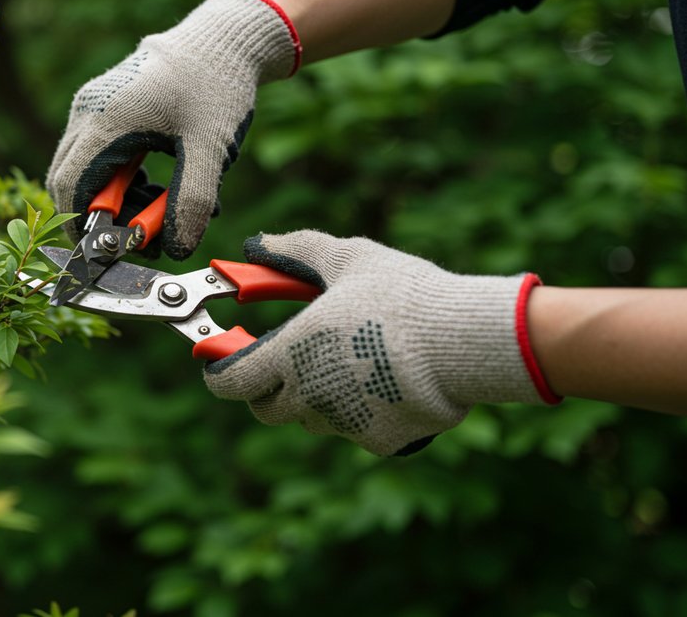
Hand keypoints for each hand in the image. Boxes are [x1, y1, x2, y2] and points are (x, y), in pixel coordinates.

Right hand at [46, 0, 299, 259]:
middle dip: (105, 218)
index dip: (85, 228)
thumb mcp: (211, 149)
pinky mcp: (103, 108)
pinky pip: (95, 157)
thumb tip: (176, 249)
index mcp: (106, 120)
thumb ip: (193, 202)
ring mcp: (92, 107)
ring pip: (82, 172)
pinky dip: (120, 181)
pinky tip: (158, 184)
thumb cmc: (217, 87)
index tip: (117, 251)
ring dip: (116, 201)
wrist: (222, 40)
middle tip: (148, 234)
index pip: (70, 188)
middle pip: (69, 182)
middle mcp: (88, 111)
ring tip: (163, 207)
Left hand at [203, 230, 556, 455]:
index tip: (224, 358)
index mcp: (291, 352)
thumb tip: (259, 245)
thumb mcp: (347, 258)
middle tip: (287, 359)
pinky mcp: (378, 442)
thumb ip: (296, 251)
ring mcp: (343, 423)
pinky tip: (386, 381)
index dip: (220, 372)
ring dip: (316, 397)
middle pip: (265, 408)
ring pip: (312, 419)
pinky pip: (355, 430)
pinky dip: (361, 412)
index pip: (229, 382)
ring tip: (349, 359)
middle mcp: (309, 395)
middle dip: (268, 386)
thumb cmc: (403, 295)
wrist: (467, 340)